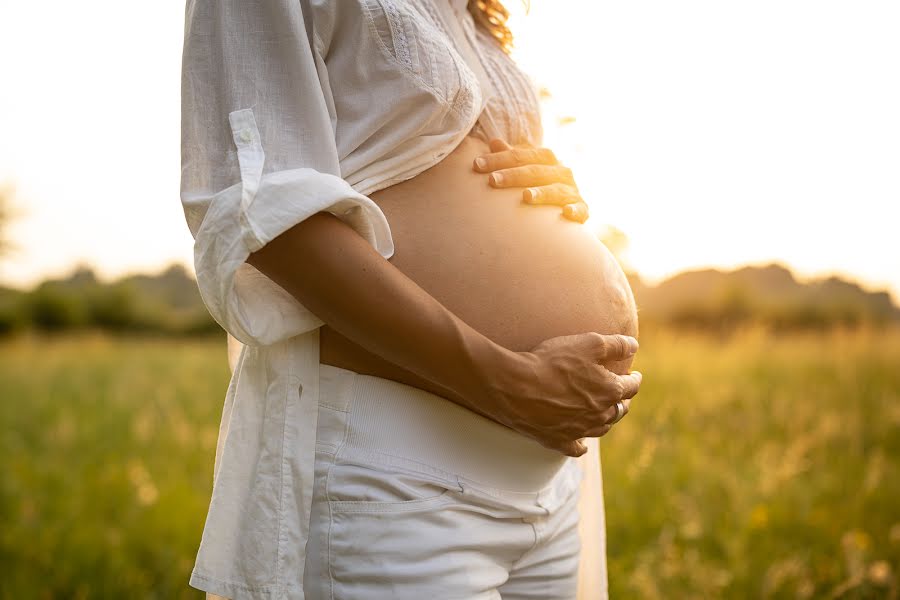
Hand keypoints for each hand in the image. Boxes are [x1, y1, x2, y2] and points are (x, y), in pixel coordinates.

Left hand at [472, 138, 589, 222]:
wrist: (569, 206)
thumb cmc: (539, 185)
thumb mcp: (525, 169)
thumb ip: (511, 157)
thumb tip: (493, 142)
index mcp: (546, 159)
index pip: (520, 156)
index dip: (498, 159)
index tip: (477, 165)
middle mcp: (561, 172)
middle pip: (535, 171)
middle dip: (513, 175)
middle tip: (492, 181)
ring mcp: (572, 191)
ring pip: (557, 189)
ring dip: (542, 193)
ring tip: (525, 196)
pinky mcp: (583, 209)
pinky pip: (581, 210)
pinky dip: (576, 211)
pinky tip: (566, 213)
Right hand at [489, 333, 641, 456]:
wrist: (516, 387)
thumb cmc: (552, 362)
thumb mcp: (588, 343)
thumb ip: (616, 344)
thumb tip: (634, 345)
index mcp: (610, 391)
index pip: (631, 386)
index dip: (634, 379)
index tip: (634, 374)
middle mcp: (599, 414)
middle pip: (619, 410)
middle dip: (623, 400)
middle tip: (622, 394)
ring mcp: (579, 430)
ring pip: (602, 428)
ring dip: (607, 420)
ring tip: (606, 413)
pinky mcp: (559, 440)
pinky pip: (576, 447)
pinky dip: (581, 445)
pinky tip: (582, 443)